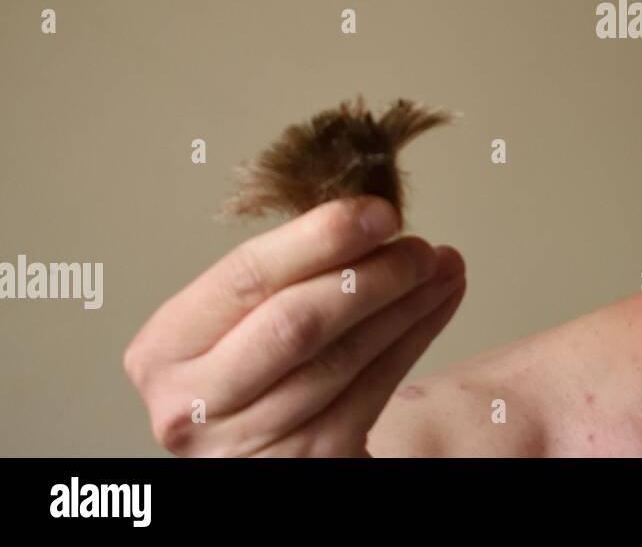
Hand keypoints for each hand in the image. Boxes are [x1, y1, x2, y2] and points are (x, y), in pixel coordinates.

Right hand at [123, 195, 465, 455]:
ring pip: (341, 360)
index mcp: (164, 349)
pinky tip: (437, 305)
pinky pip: (371, 393)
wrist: (265, 460)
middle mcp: (192, 404)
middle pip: (295, 323)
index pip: (245, 277)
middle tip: (419, 247)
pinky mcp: (304, 466)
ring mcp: (245, 445)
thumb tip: (369, 216)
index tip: (379, 211)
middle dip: (370, 276)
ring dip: (404, 305)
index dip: (320, 238)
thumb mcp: (238, 325)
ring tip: (441, 267)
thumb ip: (283, 277)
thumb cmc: (254, 376)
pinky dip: (413, 341)